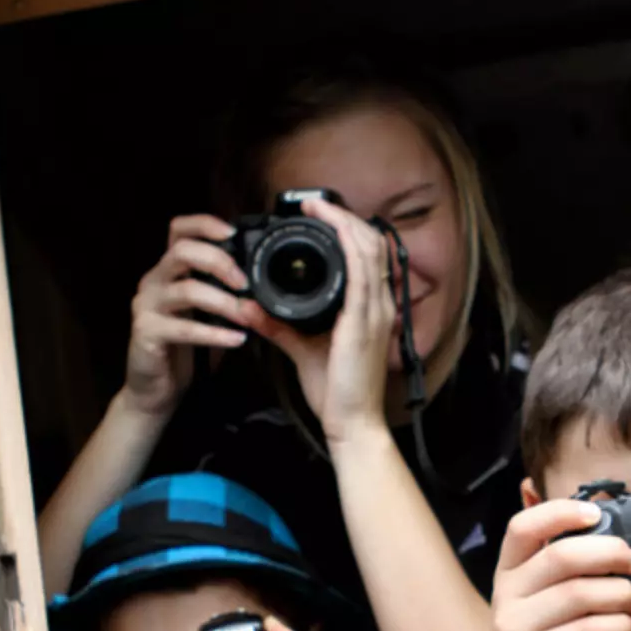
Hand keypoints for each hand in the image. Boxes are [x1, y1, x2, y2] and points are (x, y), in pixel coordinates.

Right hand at [122, 215, 264, 416]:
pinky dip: (214, 334)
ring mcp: (147, 306)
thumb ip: (223, 293)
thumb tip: (263, 281)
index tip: (233, 232)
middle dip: (219, 261)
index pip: (178, 230)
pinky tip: (237, 340)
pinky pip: (184, 329)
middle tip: (246, 283)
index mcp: (168, 270)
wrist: (156, 390)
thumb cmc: (185, 351)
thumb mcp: (207, 314)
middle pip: (182, 251)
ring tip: (248, 315)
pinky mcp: (146, 333)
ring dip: (223, 301)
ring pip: (186, 289)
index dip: (205, 224)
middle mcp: (153, 281)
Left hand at [251, 197, 397, 446]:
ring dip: (344, 223)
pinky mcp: (364, 321)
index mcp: (371, 311)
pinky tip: (331, 229)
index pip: (370, 258)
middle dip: (347, 219)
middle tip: (317, 206)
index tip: (322, 219)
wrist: (352, 424)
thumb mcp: (302, 350)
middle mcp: (380, 307)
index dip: (351, 231)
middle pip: (374, 245)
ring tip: (319, 208)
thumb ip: (278, 326)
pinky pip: (361, 271)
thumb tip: (251, 307)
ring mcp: (375, 312)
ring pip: (369, 250)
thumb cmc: (337, 394)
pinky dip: (346, 244)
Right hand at [489, 499, 630, 630]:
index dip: (560, 513)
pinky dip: (619, 628)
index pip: (522, 528)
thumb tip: (605, 532)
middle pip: (561, 557)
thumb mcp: (537, 605)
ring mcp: (517, 629)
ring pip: (580, 594)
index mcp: (508, 575)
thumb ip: (560, 573)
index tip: (595, 513)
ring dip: (620, 596)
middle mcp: (506, 597)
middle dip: (608, 554)